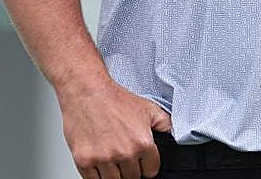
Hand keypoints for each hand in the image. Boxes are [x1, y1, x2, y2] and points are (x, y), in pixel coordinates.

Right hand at [57, 78, 172, 178]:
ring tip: (110, 157)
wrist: (86, 90)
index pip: (150, 172)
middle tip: (122, 154)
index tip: (139, 160)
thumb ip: (165, 124)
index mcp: (142, 143)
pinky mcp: (84, 160)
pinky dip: (96, 175)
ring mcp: (103, 158)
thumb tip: (176, 135)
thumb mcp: (147, 108)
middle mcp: (124, 153)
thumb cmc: (113, 98)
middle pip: (132, 178)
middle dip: (129, 168)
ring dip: (113, 173)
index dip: (145, 165)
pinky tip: (98, 161)